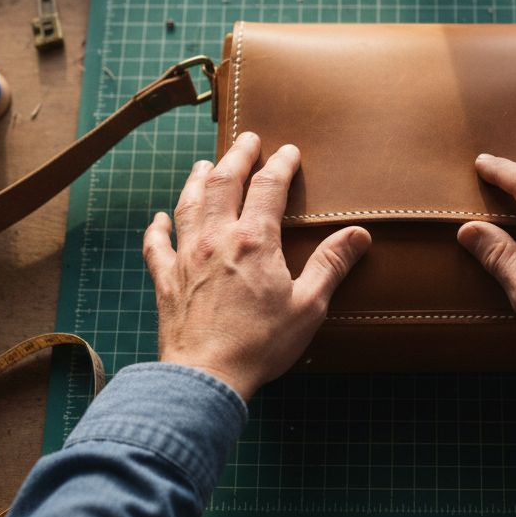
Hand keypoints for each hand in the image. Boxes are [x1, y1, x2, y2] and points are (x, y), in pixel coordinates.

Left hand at [143, 132, 371, 399]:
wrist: (205, 378)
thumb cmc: (261, 345)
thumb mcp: (309, 306)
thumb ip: (331, 265)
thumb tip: (358, 234)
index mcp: (254, 240)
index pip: (269, 187)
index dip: (280, 164)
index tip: (288, 151)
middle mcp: (216, 238)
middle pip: (224, 182)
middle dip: (237, 156)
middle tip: (247, 139)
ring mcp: (186, 256)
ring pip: (189, 203)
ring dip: (198, 179)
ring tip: (205, 164)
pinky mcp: (165, 280)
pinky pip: (157, 244)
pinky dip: (158, 227)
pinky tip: (159, 217)